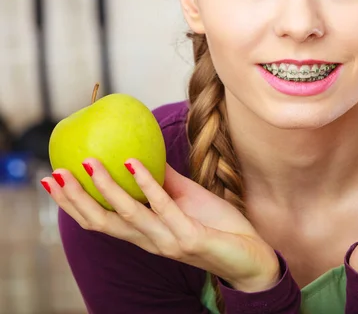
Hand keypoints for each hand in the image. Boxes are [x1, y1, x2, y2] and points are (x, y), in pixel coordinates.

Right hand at [43, 158, 278, 291]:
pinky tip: (133, 163)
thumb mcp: (187, 200)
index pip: (101, 221)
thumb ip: (165, 183)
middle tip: (55, 174)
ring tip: (89, 163)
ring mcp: (169, 241)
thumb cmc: (218, 227)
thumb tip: (146, 154)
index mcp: (146, 234)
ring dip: (106, 188)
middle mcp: (151, 241)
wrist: (251, 256)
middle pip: (103, 222)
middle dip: (76, 200)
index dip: (74, 204)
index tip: (52, 181)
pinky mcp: (190, 238)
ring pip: (128, 215)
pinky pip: (164, 206)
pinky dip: (147, 183)